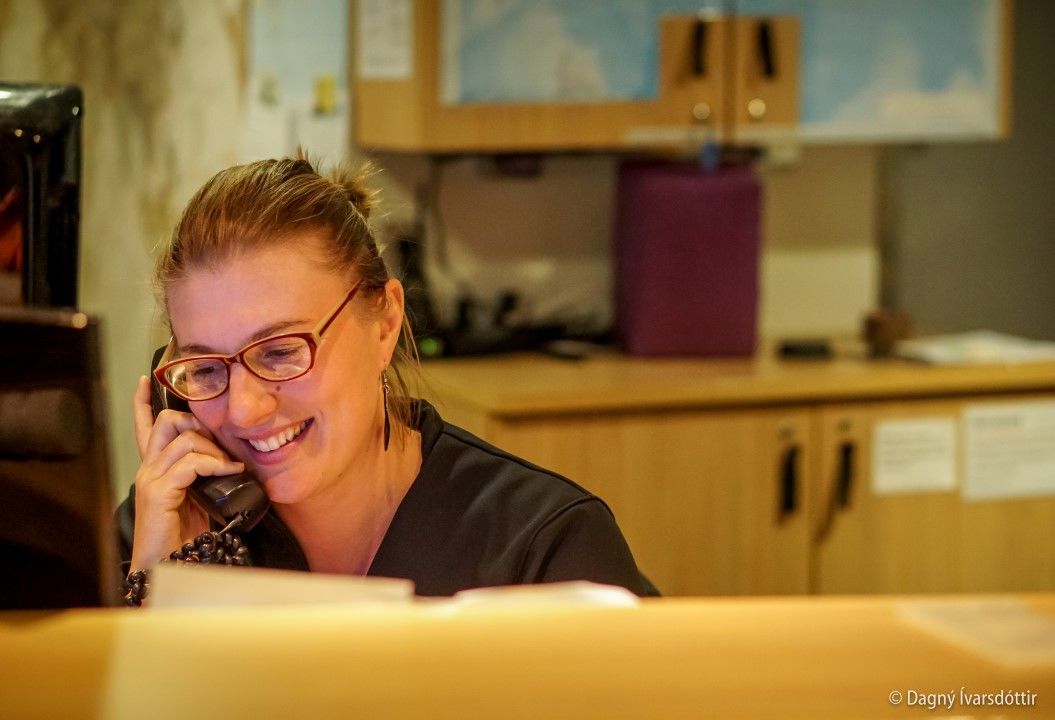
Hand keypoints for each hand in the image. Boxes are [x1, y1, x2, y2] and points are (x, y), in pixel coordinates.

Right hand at [129, 376, 244, 570]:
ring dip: (213, 449)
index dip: (144, 402)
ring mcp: (151, 479)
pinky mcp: (159, 491)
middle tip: (220, 447)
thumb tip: (233, 461)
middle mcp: (148, 469)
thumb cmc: (186, 538)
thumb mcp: (200, 499)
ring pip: (184, 439)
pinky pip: (191, 463)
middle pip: (167, 422)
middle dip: (197, 424)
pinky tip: (228, 472)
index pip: (145, 427)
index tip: (147, 380)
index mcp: (156, 470)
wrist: (169, 567)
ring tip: (229, 466)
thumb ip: (206, 477)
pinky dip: (214, 464)